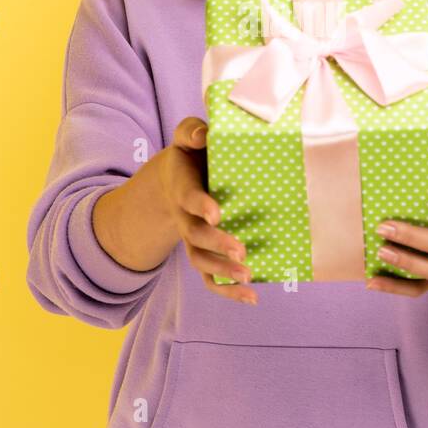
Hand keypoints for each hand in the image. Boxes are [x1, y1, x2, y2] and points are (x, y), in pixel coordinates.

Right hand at [158, 117, 257, 305]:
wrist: (175, 179)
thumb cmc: (190, 154)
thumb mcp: (187, 137)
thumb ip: (192, 130)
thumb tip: (203, 135)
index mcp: (183, 188)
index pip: (189, 198)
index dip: (200, 206)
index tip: (216, 213)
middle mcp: (186, 218)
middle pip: (195, 237)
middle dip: (217, 244)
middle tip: (241, 252)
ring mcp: (194, 238)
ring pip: (201, 261)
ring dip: (223, 273)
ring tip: (248, 278)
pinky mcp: (205, 251)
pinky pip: (211, 278)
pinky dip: (228, 291)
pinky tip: (252, 297)